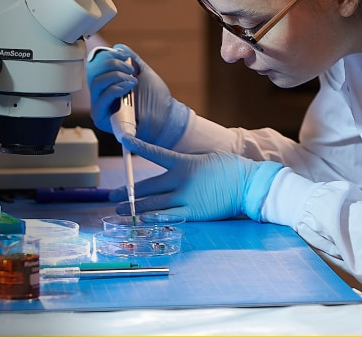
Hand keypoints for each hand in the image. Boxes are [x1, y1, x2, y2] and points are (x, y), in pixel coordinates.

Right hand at [86, 44, 188, 147]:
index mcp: (108, 84)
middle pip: (94, 73)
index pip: (96, 66)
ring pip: (96, 83)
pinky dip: (115, 88)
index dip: (107, 56)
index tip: (124, 55)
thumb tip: (119, 47)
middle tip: (130, 69)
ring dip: (115, 76)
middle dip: (112, 64)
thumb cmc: (155, 100)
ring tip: (133, 80)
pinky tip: (129, 86)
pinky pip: (102, 99)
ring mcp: (100, 107)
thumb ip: (131, 60)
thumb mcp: (143, 73)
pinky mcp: (102, 118)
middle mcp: (101, 95)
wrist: (165, 118)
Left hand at [110, 135, 284, 220]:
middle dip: (128, 191)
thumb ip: (186, 163)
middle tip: (112, 196)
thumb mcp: (206, 158)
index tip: (124, 141)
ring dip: (134, 207)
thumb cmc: (231, 169)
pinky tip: (139, 219)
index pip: (155, 152)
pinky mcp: (193, 213)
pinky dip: (152, 218)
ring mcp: (185, 198)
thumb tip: (172, 166)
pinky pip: (168, 217)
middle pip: (147, 186)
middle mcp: (180, 181)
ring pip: (153, 204)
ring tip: (120, 210)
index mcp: (184, 163)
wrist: (249, 185)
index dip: (138, 146)